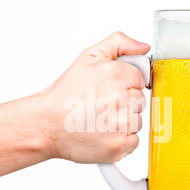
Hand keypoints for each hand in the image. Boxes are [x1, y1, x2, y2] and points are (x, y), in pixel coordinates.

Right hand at [38, 32, 149, 162]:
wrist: (46, 124)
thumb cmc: (65, 95)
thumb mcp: (89, 56)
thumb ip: (118, 44)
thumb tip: (143, 47)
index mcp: (116, 75)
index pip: (140, 80)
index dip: (125, 85)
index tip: (110, 90)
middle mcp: (121, 99)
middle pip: (139, 101)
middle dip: (124, 103)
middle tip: (102, 105)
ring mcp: (121, 124)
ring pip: (137, 121)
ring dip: (123, 122)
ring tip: (100, 120)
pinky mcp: (119, 145)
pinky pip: (134, 141)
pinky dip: (121, 139)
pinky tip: (104, 134)